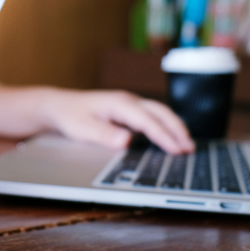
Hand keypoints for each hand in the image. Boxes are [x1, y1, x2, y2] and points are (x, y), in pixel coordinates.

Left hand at [42, 89, 193, 153]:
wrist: (59, 106)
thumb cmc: (70, 116)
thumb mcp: (82, 129)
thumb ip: (104, 135)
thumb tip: (125, 141)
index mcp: (119, 104)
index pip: (147, 120)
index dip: (164, 136)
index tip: (177, 150)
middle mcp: (127, 101)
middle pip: (160, 112)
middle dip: (177, 129)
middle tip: (190, 148)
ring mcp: (129, 104)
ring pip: (159, 112)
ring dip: (174, 127)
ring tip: (186, 145)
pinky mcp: (128, 110)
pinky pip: (152, 116)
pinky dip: (165, 126)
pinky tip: (169, 138)